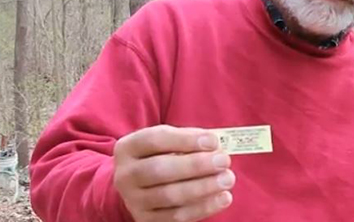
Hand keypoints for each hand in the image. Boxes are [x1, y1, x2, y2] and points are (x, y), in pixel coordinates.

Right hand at [113, 125, 234, 221]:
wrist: (140, 186)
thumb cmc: (161, 156)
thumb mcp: (168, 141)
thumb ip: (189, 139)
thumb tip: (214, 145)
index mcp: (129, 148)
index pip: (155, 140)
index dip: (185, 140)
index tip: (213, 141)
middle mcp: (126, 175)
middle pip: (159, 170)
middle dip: (196, 165)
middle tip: (224, 161)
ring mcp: (134, 201)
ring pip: (169, 196)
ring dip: (203, 187)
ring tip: (227, 179)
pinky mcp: (147, 220)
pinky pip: (176, 216)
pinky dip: (203, 207)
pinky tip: (223, 198)